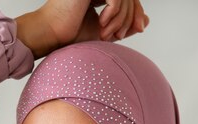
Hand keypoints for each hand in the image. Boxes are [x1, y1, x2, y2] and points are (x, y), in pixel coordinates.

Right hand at [15, 0, 148, 59]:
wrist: (52, 36)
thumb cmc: (71, 37)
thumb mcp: (105, 33)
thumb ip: (124, 26)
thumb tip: (145, 21)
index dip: (136, 11)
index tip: (137, 29)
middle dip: (131, 16)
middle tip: (121, 35)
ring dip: (121, 18)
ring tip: (109, 34)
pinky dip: (114, 13)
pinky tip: (103, 25)